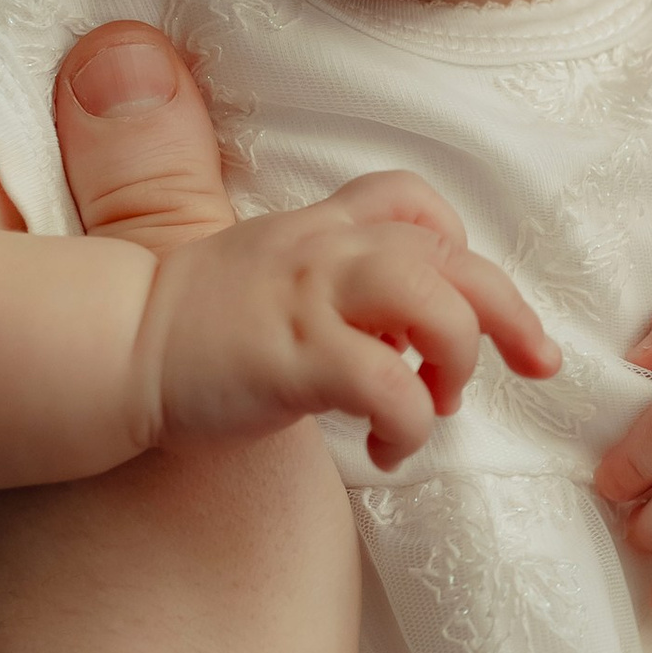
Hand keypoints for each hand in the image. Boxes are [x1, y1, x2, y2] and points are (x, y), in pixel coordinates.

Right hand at [137, 171, 556, 469]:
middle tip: (537, 364)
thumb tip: (401, 332)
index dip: (457, 246)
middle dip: (512, 314)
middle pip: (452, 257)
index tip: (469, 301)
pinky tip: (389, 450)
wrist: (114, 346)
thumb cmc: (197, 328)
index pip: (413, 202)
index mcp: (321, 229)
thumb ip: (336, 282)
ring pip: (437, 307)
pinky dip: (411, 426)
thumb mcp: (270, 274)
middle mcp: (325, 250)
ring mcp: (311, 300)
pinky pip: (391, 387)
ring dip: (459, 362)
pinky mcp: (295, 357)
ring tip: (437, 406)